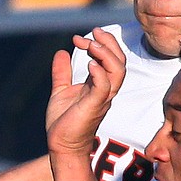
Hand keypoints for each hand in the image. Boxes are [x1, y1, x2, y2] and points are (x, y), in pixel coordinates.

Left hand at [45, 28, 127, 157]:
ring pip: (117, 71)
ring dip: (105, 54)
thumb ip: (62, 73)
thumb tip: (61, 52)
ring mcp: (102, 99)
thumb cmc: (64, 123)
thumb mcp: (61, 91)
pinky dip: (99, 72)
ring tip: (90, 45)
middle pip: (119, 61)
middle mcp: (106, 91)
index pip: (112, 58)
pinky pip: (105, 86)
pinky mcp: (94, 106)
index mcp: (100, 85)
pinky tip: (88, 63)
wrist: (61, 146)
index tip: (78, 38)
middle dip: (107, 43)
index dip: (100, 43)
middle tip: (90, 34)